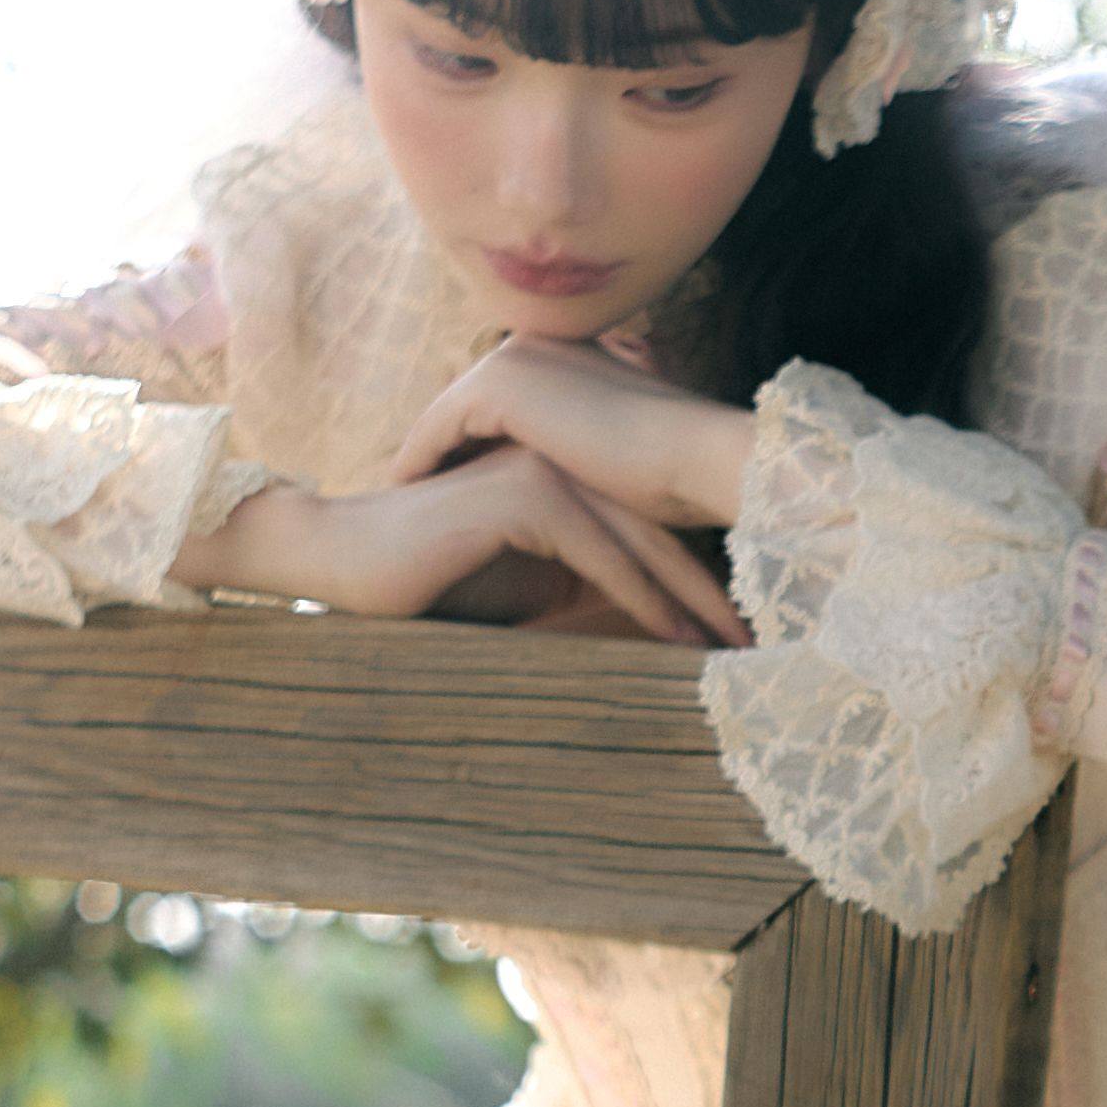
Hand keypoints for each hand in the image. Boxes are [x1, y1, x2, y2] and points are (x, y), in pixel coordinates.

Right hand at [186, 457, 735, 643]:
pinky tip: (678, 638)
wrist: (348, 564)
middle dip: (710, 587)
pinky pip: (599, 555)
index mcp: (563, 471)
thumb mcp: (529, 585)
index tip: (737, 625)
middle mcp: (559, 460)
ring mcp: (542, 471)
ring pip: (637, 540)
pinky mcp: (523, 497)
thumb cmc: (432, 581)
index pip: (646, 523)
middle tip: (758, 638)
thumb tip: (653, 619)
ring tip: (732, 646)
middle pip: (655, 528)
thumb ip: (584, 582)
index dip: (696, 576)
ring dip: (690, 597)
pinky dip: (642, 598)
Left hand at [384, 337, 764, 533]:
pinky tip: (401, 502)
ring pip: (445, 417)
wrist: (699, 460)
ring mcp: (514, 358)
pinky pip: (435, 433)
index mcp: (567, 349)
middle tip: (402, 495)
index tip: (446, 489)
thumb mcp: (620, 456)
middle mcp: (535, 342)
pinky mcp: (498, 387)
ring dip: (419, 458)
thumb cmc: (679, 475)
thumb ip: (587, 450)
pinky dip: (416, 465)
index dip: (471, 447)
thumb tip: (574, 478)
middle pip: (464, 405)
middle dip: (436, 451)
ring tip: (395, 503)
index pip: (500, 401)